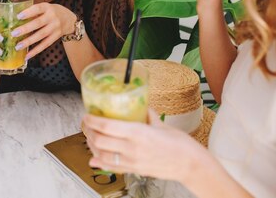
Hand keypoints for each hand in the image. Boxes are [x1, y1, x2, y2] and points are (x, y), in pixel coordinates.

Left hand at [11, 3, 76, 58]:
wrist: (69, 19)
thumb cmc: (51, 12)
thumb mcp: (45, 7)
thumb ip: (33, 12)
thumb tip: (14, 19)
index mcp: (47, 7)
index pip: (38, 9)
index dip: (28, 12)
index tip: (18, 16)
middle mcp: (52, 17)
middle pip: (38, 23)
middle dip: (25, 29)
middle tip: (14, 33)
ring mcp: (55, 28)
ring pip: (41, 35)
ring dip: (28, 42)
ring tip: (18, 46)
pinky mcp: (56, 37)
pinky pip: (45, 44)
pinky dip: (35, 51)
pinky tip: (27, 55)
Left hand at [82, 110, 206, 181]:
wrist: (190, 164)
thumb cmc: (179, 144)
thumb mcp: (160, 124)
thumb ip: (146, 114)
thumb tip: (139, 105)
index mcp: (138, 133)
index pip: (107, 126)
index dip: (92, 121)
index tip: (87, 115)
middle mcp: (132, 148)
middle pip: (100, 141)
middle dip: (88, 132)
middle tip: (86, 124)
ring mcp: (132, 161)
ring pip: (102, 155)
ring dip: (92, 146)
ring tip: (89, 137)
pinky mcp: (134, 170)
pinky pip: (112, 167)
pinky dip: (99, 162)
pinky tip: (94, 157)